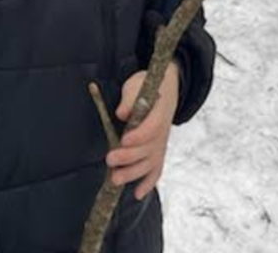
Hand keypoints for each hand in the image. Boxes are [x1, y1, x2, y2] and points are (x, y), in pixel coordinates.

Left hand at [106, 62, 179, 199]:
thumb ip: (129, 99)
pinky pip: (156, 170)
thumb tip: (121, 113)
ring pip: (150, 163)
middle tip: (109, 160)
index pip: (152, 128)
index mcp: (160, 112)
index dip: (139, 136)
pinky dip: (149, 183)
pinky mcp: (158, 151)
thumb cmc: (147, 85)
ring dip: (134, 173)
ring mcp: (161, 143)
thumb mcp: (136, 84)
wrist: (167, 88)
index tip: (124, 140)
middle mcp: (163, 131)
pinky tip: (137, 194)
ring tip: (115, 179)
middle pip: (148, 149)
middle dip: (129, 157)